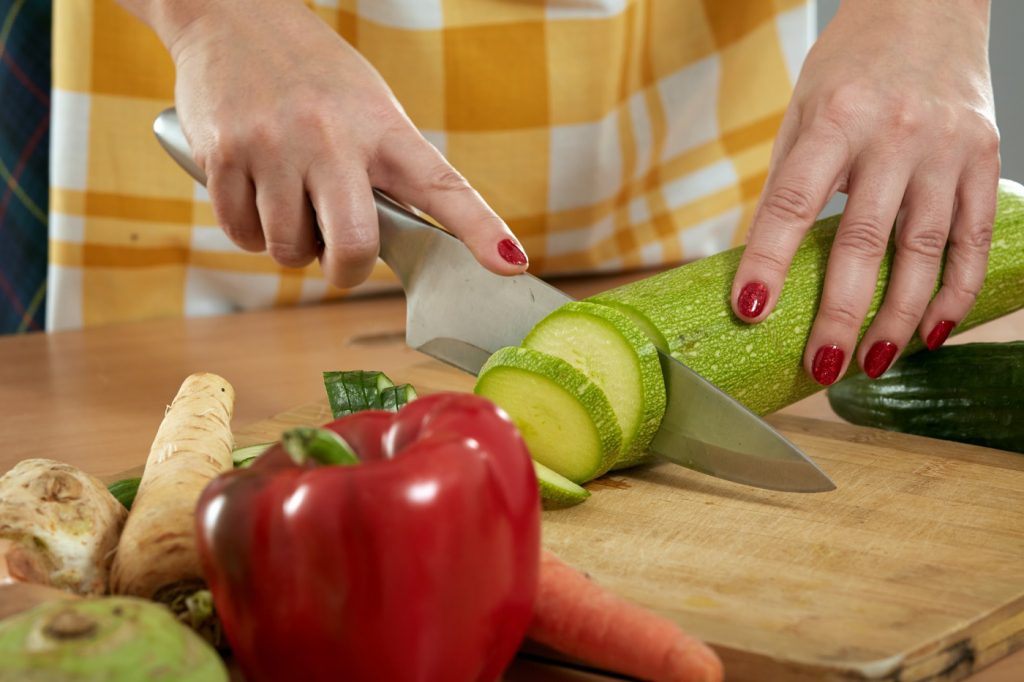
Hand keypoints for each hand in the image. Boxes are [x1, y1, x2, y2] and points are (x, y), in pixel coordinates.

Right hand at [129, 0, 527, 287]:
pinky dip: (249, 233)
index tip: (511, 264)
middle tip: (339, 260)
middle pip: (353, 246)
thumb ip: (385, 172)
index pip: (443, 186)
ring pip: (289, 250)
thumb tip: (395, 246)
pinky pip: (241, 235)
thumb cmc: (312, 74)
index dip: (481, 230)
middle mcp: (332, 137)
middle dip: (346, 272)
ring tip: (289, 203)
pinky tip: (255, 197)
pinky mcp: (223, 155)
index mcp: (383, 128)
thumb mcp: (367, 108)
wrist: (230, 12)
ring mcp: (274, 146)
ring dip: (291, 247)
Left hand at [731, 0, 998, 383]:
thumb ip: (788, 182)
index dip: (770, 261)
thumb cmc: (849, 67)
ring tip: (871, 363)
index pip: (793, 202)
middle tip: (822, 368)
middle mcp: (895, 134)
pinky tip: (934, 331)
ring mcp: (947, 148)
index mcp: (836, 118)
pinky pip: (974, 239)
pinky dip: (956, 291)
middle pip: (865, 240)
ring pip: (925, 251)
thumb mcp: (801, 111)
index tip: (751, 311)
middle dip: (841, 313)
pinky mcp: (985, 157)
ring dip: (899, 317)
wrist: (927, 6)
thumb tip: (762, 264)